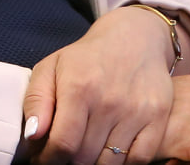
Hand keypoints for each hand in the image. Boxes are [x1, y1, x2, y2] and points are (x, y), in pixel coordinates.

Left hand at [23, 6, 180, 164]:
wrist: (135, 37)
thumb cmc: (88, 57)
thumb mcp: (52, 67)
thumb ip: (35, 100)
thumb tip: (32, 135)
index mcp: (80, 87)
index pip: (62, 144)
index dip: (48, 160)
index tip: (44, 158)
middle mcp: (109, 100)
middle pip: (84, 158)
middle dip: (68, 161)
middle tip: (65, 151)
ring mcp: (137, 110)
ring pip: (109, 163)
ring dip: (94, 163)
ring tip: (86, 149)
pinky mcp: (158, 117)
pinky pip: (138, 161)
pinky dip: (122, 164)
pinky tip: (111, 151)